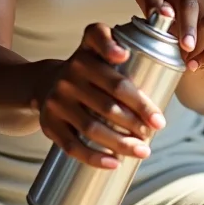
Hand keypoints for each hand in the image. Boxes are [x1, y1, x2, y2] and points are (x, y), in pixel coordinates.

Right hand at [36, 22, 166, 168]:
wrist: (44, 81)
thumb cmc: (84, 67)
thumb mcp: (94, 43)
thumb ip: (109, 42)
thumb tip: (124, 55)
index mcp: (85, 58)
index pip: (117, 84)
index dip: (140, 103)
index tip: (159, 121)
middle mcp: (68, 79)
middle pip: (107, 107)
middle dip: (134, 125)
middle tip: (152, 135)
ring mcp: (57, 102)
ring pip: (91, 128)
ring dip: (120, 144)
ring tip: (141, 151)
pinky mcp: (48, 123)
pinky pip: (72, 145)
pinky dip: (94, 157)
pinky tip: (114, 163)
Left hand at [131, 0, 203, 71]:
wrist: (180, 39)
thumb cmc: (160, 28)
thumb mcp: (147, 21)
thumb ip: (145, 9)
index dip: (156, 1)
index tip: (157, 17)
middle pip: (189, 4)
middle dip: (188, 27)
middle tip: (185, 46)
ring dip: (201, 44)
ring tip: (188, 62)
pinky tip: (198, 64)